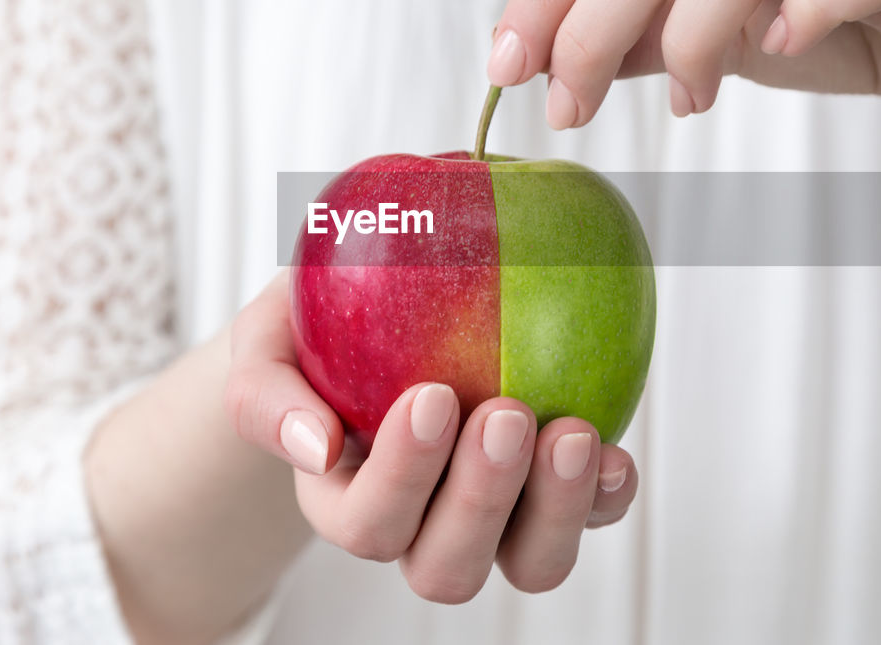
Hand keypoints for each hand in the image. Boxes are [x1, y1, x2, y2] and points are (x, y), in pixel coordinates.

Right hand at [224, 271, 638, 602]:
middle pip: (446, 567)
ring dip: (555, 512)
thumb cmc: (313, 329)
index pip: (367, 523)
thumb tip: (314, 446)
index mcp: (345, 502)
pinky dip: (607, 496)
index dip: (403, 477)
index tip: (429, 394)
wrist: (373, 313)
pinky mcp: (550, 494)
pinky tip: (616, 453)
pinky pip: (590, 519)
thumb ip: (264, 394)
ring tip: (572, 434)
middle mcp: (421, 528)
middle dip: (482, 500)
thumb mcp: (264, 342)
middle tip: (506, 412)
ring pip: (527, 565)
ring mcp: (494, 519)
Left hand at [489, 0, 880, 164]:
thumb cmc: (830, 24)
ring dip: (688, 38)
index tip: (508, 69)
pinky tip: (780, 54)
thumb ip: (636, 34)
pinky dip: (796, 22)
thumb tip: (548, 63)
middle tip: (571, 108)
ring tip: (688, 98)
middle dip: (588, 29)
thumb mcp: (712, 32)